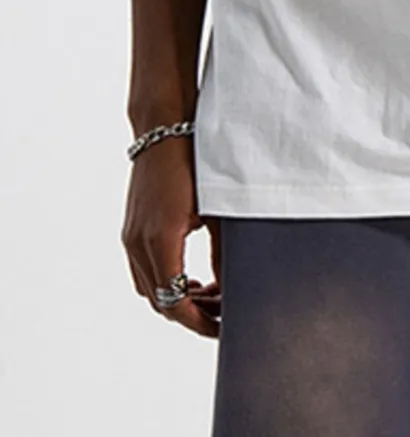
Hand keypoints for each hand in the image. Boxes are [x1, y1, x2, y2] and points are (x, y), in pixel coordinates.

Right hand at [121, 138, 222, 337]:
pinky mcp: (132, 229)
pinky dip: (164, 281)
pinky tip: (190, 278)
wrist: (164, 129)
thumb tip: (232, 286)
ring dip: (177, 298)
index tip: (223, 327)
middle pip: (160, 301)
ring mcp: (131, 237)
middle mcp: (138, 243)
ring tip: (210, 297)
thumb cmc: (194, 163)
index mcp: (160, 240)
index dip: (199, 322)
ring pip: (150, 289)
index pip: (175, 303)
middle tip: (223, 312)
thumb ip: (223, 251)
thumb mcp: (216, 209)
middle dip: (192, 313)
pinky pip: (143, 270)